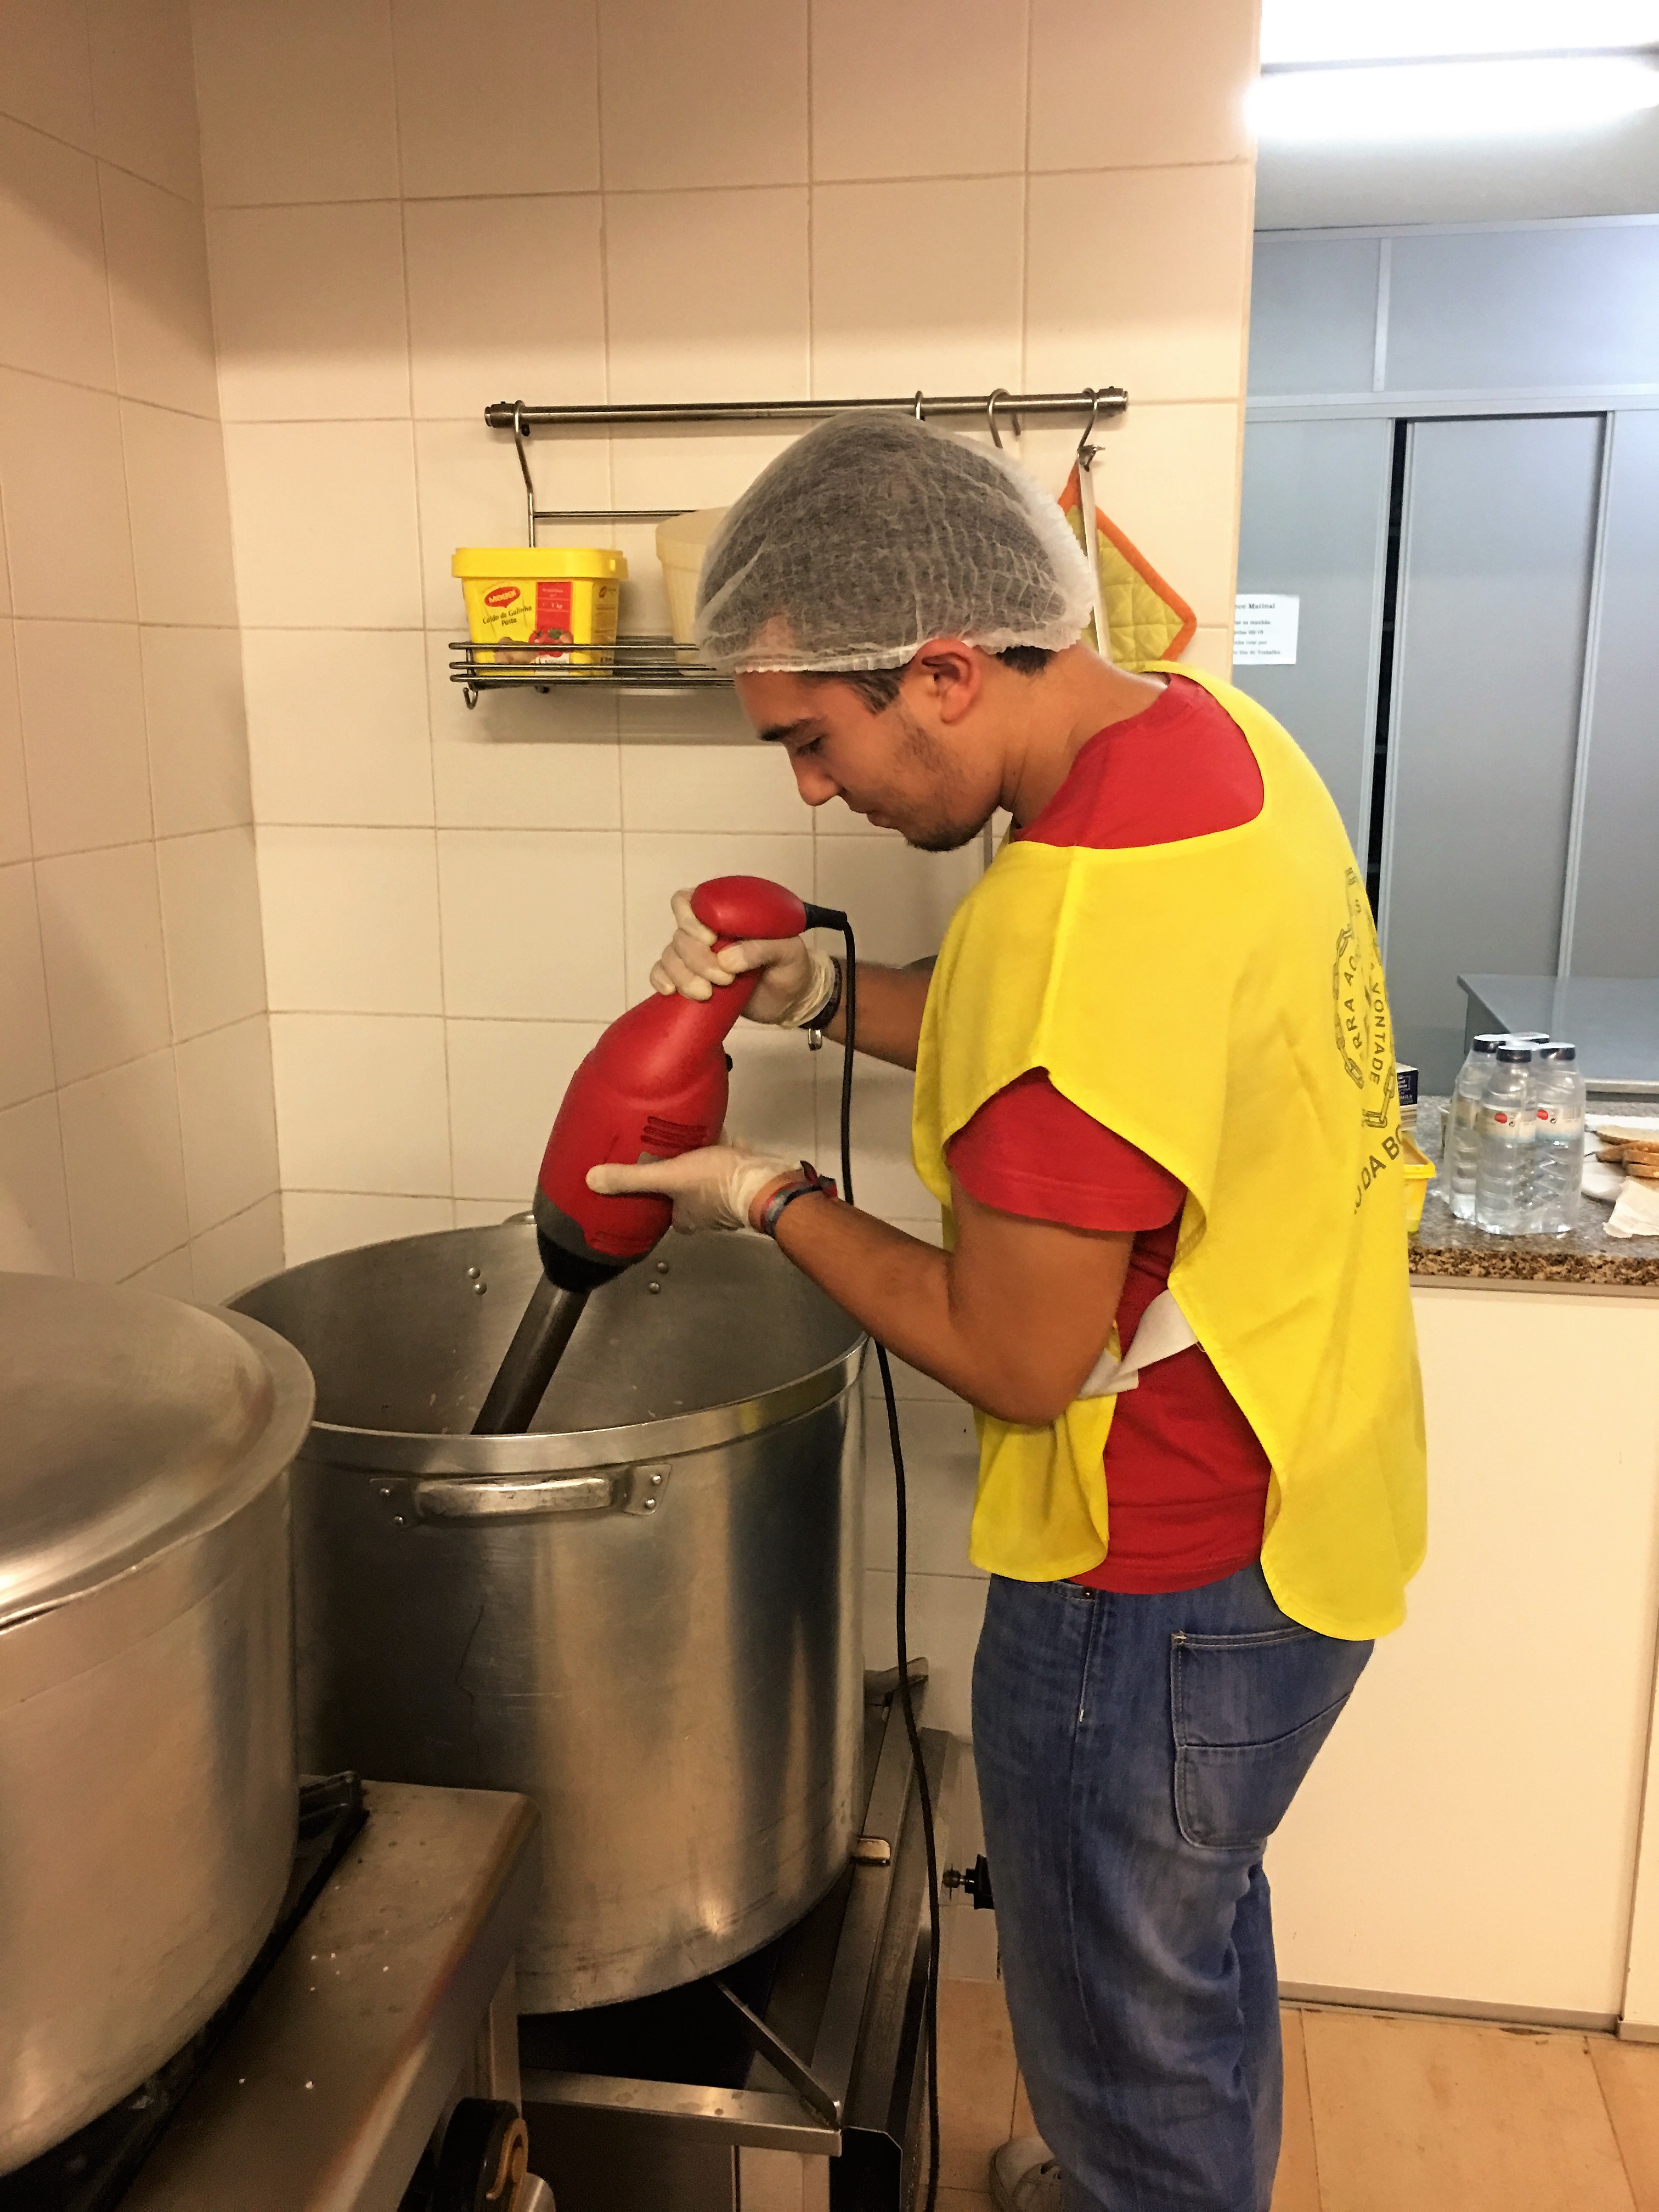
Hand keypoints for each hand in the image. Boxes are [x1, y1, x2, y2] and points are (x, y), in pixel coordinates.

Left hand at [587, 1143, 797, 1233]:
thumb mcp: (667, 1176)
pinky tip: (717, 1135)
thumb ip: (632, 1178)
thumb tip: (593, 1180)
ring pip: (704, 1177)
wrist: (763, 1180)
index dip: (651, 1191)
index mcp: (684, 1218)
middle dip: (676, 1172)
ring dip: (699, 1161)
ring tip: (688, 1139)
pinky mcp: (743, 1181)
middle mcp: (706, 1213)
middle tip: (666, 1150)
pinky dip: (721, 1153)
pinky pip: (726, 1165)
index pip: (659, 1206)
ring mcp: (727, 1198)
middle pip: (682, 1190)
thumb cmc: (718, 1184)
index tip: (645, 1172)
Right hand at [650, 888, 835, 1026]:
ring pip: (670, 957)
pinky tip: (671, 992)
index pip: (690, 900)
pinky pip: (663, 973)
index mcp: (727, 913)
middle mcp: (706, 931)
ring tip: (706, 993)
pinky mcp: (691, 979)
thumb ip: (762, 948)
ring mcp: (696, 956)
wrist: (792, 999)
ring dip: (683, 976)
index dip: (690, 918)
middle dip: (697, 959)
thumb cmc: (791, 966)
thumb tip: (726, 960)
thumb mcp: (788, 952)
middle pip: (679, 935)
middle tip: (724, 978)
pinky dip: (661, 980)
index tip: (710, 940)